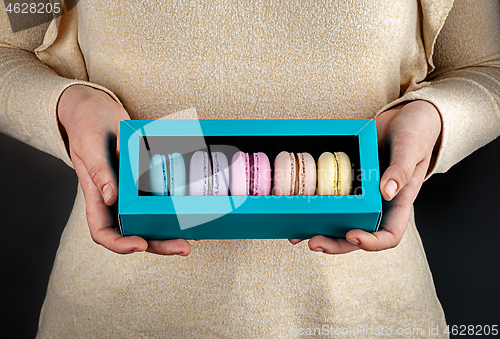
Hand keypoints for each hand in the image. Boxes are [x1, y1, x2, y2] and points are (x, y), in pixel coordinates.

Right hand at [57, 85, 190, 254]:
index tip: (140, 244)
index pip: (103, 232)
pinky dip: (173, 208)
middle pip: (134, 233)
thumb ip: (99, 172)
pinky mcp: (144, 180)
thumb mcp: (90, 146)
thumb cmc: (86, 126)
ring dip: (169, 232)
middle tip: (183, 247)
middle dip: (158, 244)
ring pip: (150, 220)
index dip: (120, 244)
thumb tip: (111, 198)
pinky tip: (192, 213)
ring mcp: (131, 190)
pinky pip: (158, 198)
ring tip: (193, 238)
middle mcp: (115, 199)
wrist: (97, 108)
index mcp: (96, 196)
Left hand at [289, 100, 441, 253]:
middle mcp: (378, 204)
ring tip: (296, 236)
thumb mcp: (412, 148)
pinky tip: (295, 211)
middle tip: (313, 243)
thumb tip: (387, 192)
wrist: (404, 118)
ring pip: (340, 223)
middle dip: (335, 244)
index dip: (371, 242)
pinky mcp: (347, 182)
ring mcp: (361, 195)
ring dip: (320, 232)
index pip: (389, 235)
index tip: (352, 234)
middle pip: (357, 235)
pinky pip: (331, 200)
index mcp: (399, 203)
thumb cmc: (416, 133)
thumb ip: (402, 169)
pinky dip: (314, 208)